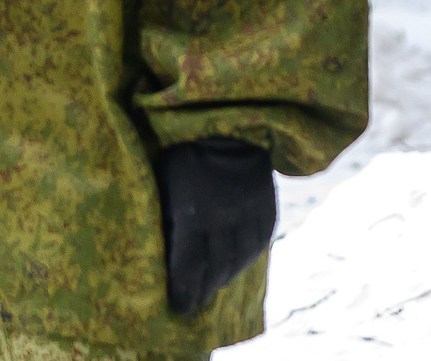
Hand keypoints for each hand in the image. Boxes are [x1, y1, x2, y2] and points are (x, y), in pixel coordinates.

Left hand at [156, 138, 275, 315]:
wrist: (226, 122)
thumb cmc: (181, 153)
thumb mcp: (164, 184)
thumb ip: (167, 220)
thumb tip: (163, 257)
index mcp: (193, 213)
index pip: (188, 266)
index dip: (183, 291)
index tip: (179, 307)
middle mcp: (224, 218)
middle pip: (216, 269)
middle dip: (203, 290)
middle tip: (194, 303)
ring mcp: (249, 213)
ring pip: (240, 259)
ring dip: (226, 276)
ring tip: (213, 284)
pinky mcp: (267, 207)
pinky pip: (259, 242)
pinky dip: (246, 257)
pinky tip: (235, 263)